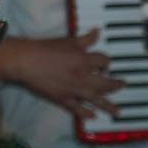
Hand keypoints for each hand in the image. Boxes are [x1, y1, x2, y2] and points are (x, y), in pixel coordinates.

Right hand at [7, 31, 122, 117]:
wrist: (26, 61)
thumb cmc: (46, 48)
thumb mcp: (68, 40)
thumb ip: (85, 39)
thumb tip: (97, 32)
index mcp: (84, 60)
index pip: (104, 61)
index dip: (106, 62)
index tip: (104, 65)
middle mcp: (83, 77)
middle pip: (106, 84)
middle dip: (115, 85)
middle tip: (121, 85)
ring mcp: (74, 90)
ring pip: (96, 100)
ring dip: (108, 106)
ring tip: (117, 111)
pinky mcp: (64, 98)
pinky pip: (78, 109)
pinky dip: (86, 113)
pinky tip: (93, 116)